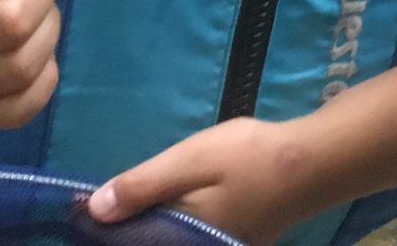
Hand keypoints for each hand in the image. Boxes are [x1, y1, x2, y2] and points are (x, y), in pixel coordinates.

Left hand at [88, 118, 324, 245]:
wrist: (312, 164)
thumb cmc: (246, 159)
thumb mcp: (189, 162)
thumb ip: (142, 186)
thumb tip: (93, 210)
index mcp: (181, 240)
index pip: (132, 242)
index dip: (108, 228)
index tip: (84, 208)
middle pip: (152, 243)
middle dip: (130, 227)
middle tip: (106, 200)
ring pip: (172, 240)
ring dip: (151, 225)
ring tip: (132, 202)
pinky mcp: (235, 241)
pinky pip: (191, 238)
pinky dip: (175, 224)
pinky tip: (170, 205)